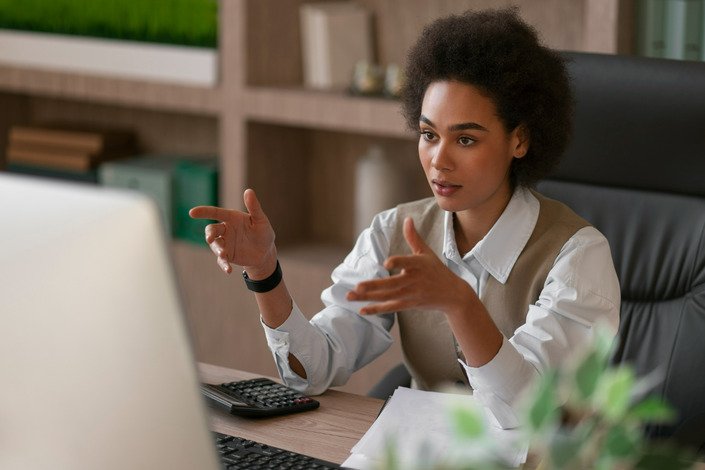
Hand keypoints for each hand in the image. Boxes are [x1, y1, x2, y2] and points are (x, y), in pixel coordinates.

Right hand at [189, 189, 275, 274]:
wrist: (265, 252)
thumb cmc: (263, 233)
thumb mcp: (261, 220)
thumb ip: (254, 207)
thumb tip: (248, 190)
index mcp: (232, 218)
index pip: (216, 213)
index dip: (204, 212)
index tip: (192, 212)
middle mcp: (226, 230)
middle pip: (211, 230)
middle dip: (209, 234)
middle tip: (211, 239)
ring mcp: (225, 243)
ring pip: (215, 245)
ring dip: (218, 250)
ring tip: (224, 255)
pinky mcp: (227, 256)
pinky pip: (221, 260)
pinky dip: (224, 265)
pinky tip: (229, 270)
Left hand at [346, 217, 474, 315]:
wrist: (453, 294)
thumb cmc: (437, 270)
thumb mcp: (426, 253)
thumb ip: (413, 237)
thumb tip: (407, 219)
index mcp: (418, 265)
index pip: (407, 262)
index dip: (398, 262)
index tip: (386, 263)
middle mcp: (414, 280)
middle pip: (392, 284)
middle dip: (374, 286)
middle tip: (357, 286)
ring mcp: (411, 294)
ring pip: (387, 297)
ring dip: (368, 298)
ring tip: (350, 296)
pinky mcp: (409, 304)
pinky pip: (391, 308)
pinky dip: (376, 309)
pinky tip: (362, 310)